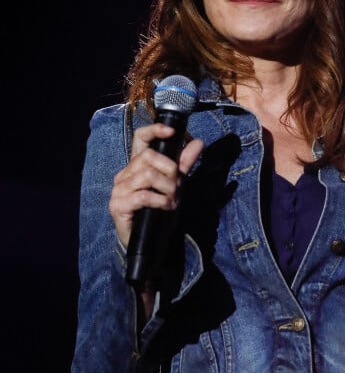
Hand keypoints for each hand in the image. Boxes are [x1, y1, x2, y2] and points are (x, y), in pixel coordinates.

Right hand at [109, 122, 203, 247]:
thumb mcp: (175, 184)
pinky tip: (165, 207)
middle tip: (177, 187)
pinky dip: (160, 201)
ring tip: (172, 201)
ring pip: (148, 175)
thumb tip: (198, 142)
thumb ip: (184, 164)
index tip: (172, 132)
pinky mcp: (118, 205)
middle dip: (170, 170)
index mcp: (136, 166)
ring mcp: (119, 190)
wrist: (149, 242)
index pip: (139, 138)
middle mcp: (124, 174)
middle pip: (148, 157)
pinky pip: (143, 196)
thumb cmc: (158, 211)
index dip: (154, 130)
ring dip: (167, 189)